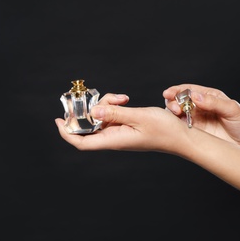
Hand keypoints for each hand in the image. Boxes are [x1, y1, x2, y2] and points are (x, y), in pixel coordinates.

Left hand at [55, 93, 188, 153]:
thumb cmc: (164, 130)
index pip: (82, 142)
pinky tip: (124, 100)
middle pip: (89, 127)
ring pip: (101, 118)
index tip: (59, 120)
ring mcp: (119, 133)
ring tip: (121, 98)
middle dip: (89, 111)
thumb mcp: (139, 117)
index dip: (67, 133)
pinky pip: (112, 116)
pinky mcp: (126, 128)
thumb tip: (93, 112)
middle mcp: (113, 139)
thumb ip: (115, 113)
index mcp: (114, 140)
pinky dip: (114, 106)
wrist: (180, 137)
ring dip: (106, 105)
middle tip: (96, 98)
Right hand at [163, 84, 239, 151]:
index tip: (169, 93)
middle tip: (175, 108)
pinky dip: (174, 125)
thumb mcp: (232, 110)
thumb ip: (213, 102)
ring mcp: (195, 121)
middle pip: (179, 101)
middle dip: (172, 101)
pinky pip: (180, 127)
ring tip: (176, 115)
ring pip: (176, 114)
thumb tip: (194, 96)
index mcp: (209, 97)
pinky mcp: (193, 134)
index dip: (177, 90)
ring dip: (172, 113)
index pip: (189, 90)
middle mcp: (200, 107)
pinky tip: (175, 126)